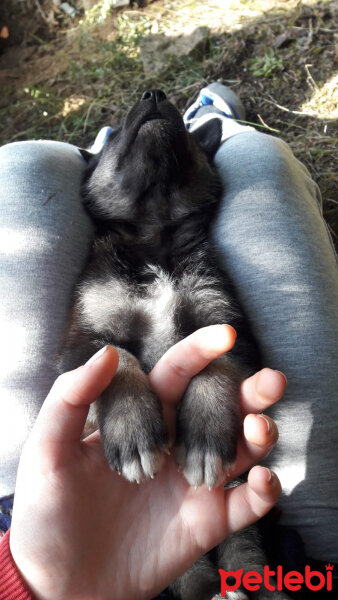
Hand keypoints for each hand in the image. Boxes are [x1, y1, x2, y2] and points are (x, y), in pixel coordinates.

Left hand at [10, 325, 284, 599]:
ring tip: (260, 428)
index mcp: (143, 419)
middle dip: (248, 391)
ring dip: (260, 434)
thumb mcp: (46, 452)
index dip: (200, 353)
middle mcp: (174, 443)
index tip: (224, 336)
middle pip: (219, 408)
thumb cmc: (47, 515)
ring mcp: (193, 481)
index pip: (176, 376)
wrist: (61, 584)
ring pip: (241, 448)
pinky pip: (246, 503)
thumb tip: (107, 352)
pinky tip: (262, 479)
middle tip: (270, 382)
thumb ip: (70, 399)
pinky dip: (264, 489)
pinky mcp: (207, 522)